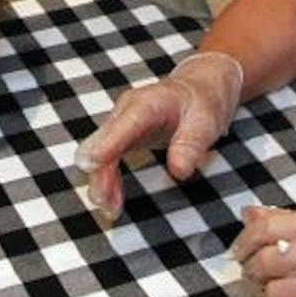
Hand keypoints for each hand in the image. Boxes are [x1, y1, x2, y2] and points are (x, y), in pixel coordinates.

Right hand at [73, 50, 243, 220]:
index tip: (89, 163)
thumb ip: (191, 144)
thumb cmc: (203, 101)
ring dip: (101, 180)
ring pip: (102, 153)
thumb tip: (179, 171)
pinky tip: (113, 200)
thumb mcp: (206, 121)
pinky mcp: (123, 135)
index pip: (124, 123)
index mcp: (148, 102)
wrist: (200, 87)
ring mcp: (122, 123)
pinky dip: (108, 179)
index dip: (105, 144)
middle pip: (104, 141)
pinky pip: (109, 159)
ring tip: (109, 209)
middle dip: (99, 172)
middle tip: (102, 201)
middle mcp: (128, 110)